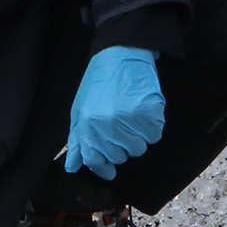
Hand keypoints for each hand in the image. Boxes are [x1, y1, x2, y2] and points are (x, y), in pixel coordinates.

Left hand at [65, 46, 165, 178]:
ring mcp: (128, 120)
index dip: (103, 168)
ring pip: (139, 148)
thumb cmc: (99, 83)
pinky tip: (144, 112)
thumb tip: (72, 167)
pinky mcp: (148, 113)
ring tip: (132, 116)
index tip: (110, 172)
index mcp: (87, 125)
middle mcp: (106, 126)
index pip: (95, 160)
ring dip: (138, 137)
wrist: (120, 54)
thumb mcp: (80, 110)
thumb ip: (77, 140)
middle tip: (121, 125)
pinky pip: (154, 136)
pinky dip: (152, 127)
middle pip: (120, 156)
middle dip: (121, 145)